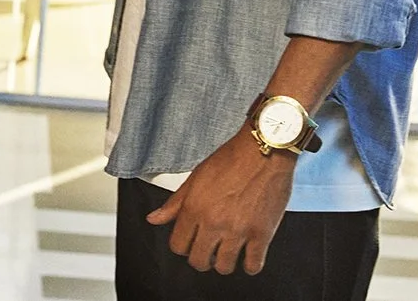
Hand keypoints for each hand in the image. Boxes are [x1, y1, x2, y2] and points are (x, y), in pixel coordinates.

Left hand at [147, 128, 293, 274]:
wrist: (263, 151)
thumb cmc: (230, 159)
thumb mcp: (196, 177)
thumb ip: (174, 203)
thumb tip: (153, 219)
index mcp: (194, 208)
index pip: (178, 245)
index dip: (183, 246)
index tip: (191, 243)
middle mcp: (213, 222)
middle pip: (199, 261)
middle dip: (202, 259)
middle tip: (209, 252)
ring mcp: (238, 230)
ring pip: (224, 267)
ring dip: (224, 263)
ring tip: (228, 252)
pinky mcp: (262, 234)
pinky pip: (253, 265)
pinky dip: (250, 265)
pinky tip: (248, 255)